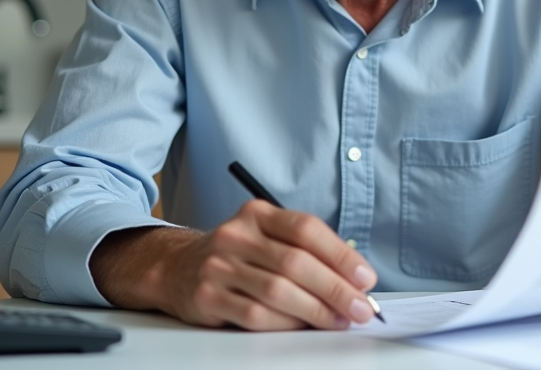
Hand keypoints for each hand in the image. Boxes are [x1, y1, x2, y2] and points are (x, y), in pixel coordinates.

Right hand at [90, 200, 378, 330]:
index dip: (340, 255)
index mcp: (258, 214)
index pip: (306, 229)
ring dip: (316, 310)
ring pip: (278, 291)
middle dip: (335, 288)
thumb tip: (354, 277)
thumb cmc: (237, 255)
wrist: (176, 268)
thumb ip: (305, 250)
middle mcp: (237, 235)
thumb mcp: (265, 238)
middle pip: (296, 262)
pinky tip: (302, 327)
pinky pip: (255, 315)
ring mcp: (219, 266)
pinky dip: (286, 324)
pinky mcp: (208, 297)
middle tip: (360, 307)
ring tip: (338, 320)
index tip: (365, 278)